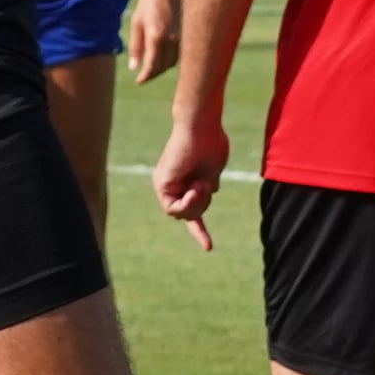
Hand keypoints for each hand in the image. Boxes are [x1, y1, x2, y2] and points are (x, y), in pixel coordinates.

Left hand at [121, 0, 179, 83]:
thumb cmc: (150, 0)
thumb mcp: (137, 21)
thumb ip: (136, 45)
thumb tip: (134, 66)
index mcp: (156, 37)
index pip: (152, 66)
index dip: (146, 76)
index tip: (139, 81)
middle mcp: (172, 40)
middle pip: (164, 67)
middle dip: (154, 73)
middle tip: (145, 75)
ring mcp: (182, 37)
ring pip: (174, 62)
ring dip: (163, 67)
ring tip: (154, 66)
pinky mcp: (189, 33)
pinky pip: (181, 53)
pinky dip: (172, 58)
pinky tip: (164, 55)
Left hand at [152, 110, 228, 251]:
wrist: (202, 126)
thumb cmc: (211, 143)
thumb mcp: (213, 172)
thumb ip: (208, 186)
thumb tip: (207, 193)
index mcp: (185, 182)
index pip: (189, 212)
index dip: (199, 231)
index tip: (208, 248)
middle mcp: (173, 185)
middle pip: (189, 214)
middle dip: (202, 205)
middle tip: (206, 185)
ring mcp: (166, 185)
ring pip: (182, 215)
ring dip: (197, 203)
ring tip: (201, 183)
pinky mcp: (162, 184)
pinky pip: (174, 209)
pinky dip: (188, 204)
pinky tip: (194, 189)